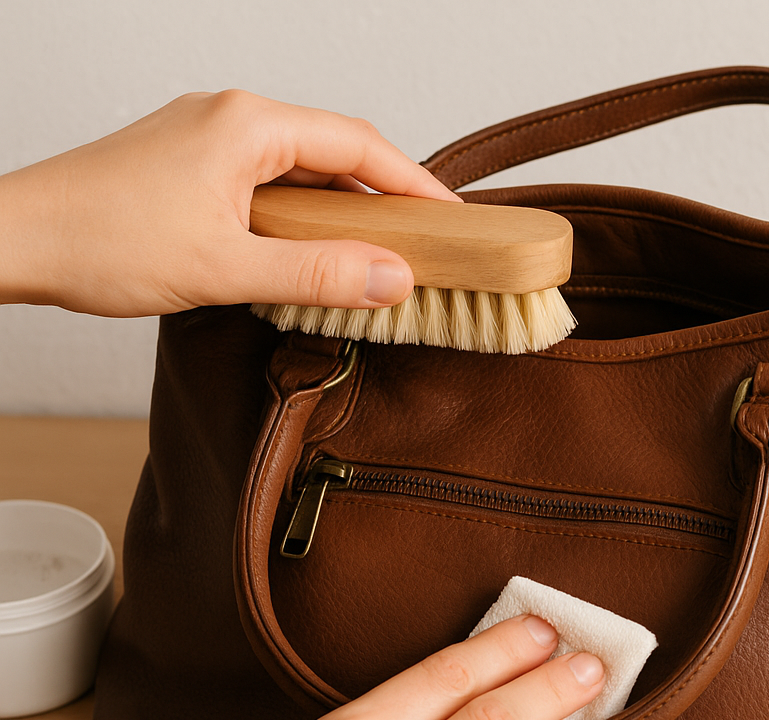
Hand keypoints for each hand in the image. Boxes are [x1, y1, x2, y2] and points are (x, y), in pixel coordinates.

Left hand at [0, 90, 458, 316]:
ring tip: (371, 257)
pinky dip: (299, 215)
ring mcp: (208, 139)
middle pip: (334, 152)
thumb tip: (394, 278)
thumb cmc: (103, 241)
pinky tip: (306, 252)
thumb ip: (317, 272)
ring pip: (299, 170)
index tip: (451, 219)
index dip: (414, 182)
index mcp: (248, 125)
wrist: (19, 239)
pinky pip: (266, 182)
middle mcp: (231, 119)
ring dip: (339, 211)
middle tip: (420, 245)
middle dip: (382, 198)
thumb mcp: (226, 267)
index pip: (359, 143)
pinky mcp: (192, 166)